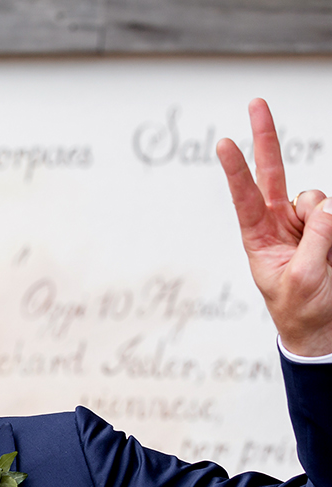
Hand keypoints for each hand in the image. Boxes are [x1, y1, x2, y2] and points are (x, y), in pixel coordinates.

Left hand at [218, 98, 331, 355]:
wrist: (323, 328)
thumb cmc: (302, 309)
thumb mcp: (301, 280)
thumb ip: (314, 241)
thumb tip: (327, 206)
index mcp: (259, 238)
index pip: (245, 197)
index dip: (236, 171)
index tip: (222, 143)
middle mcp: (280, 222)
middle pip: (272, 172)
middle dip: (265, 137)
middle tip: (255, 102)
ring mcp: (308, 221)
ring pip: (319, 197)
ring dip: (325, 221)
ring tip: (325, 256)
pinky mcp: (330, 225)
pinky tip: (331, 248)